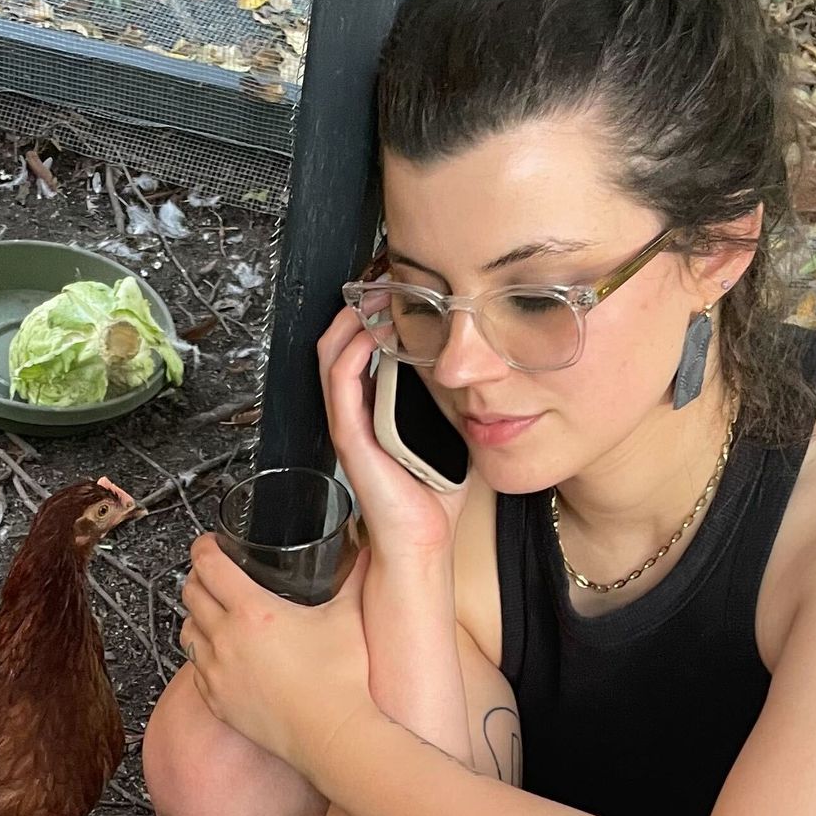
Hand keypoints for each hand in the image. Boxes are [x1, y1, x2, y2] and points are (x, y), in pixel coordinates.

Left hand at [180, 534, 379, 770]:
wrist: (332, 737)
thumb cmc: (341, 683)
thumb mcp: (349, 618)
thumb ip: (356, 578)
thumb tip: (369, 553)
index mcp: (253, 612)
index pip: (209, 566)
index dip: (203, 548)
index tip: (208, 544)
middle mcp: (227, 639)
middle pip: (191, 594)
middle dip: (198, 577)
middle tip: (211, 574)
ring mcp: (217, 672)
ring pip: (187, 630)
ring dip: (196, 615)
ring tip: (213, 611)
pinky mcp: (217, 701)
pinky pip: (195, 669)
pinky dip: (202, 654)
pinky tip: (220, 653)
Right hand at [317, 300, 466, 557]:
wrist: (423, 540)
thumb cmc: (434, 493)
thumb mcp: (448, 429)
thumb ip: (450, 397)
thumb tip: (483, 363)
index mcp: (372, 404)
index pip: (358, 344)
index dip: (371, 309)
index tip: (397, 282)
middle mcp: (354, 408)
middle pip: (339, 339)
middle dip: (359, 302)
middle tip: (384, 275)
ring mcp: (348, 421)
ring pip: (331, 353)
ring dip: (352, 318)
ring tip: (377, 293)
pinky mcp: (349, 436)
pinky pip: (340, 382)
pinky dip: (352, 352)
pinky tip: (373, 331)